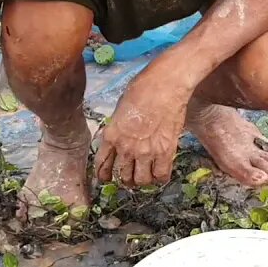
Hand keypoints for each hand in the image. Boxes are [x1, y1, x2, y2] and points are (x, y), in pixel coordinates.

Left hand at [95, 68, 190, 186]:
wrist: (165, 86)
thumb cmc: (142, 89)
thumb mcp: (120, 109)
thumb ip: (119, 127)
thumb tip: (122, 136)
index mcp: (111, 135)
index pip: (102, 164)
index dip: (103, 174)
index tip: (106, 178)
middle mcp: (126, 148)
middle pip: (122, 176)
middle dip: (125, 179)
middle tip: (130, 177)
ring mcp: (146, 152)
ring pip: (141, 180)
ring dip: (142, 181)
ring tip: (145, 176)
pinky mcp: (165, 152)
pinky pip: (160, 176)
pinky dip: (160, 178)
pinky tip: (159, 173)